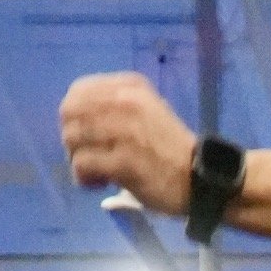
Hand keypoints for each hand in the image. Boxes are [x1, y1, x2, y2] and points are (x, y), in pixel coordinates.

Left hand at [58, 73, 196, 213]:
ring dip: (77, 159)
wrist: (200, 178)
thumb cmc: (171, 148)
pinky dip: (84, 177)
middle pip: (70, 113)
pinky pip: (83, 164)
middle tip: (88, 155)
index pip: (78, 91)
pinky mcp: (122, 161)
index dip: (74, 116)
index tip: (88, 135)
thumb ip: (114, 108)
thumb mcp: (146, 111)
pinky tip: (99, 184)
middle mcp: (124, 101)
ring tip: (96, 173)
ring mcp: (123, 131)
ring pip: (72, 138)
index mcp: (130, 86)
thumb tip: (78, 122)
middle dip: (72, 138)